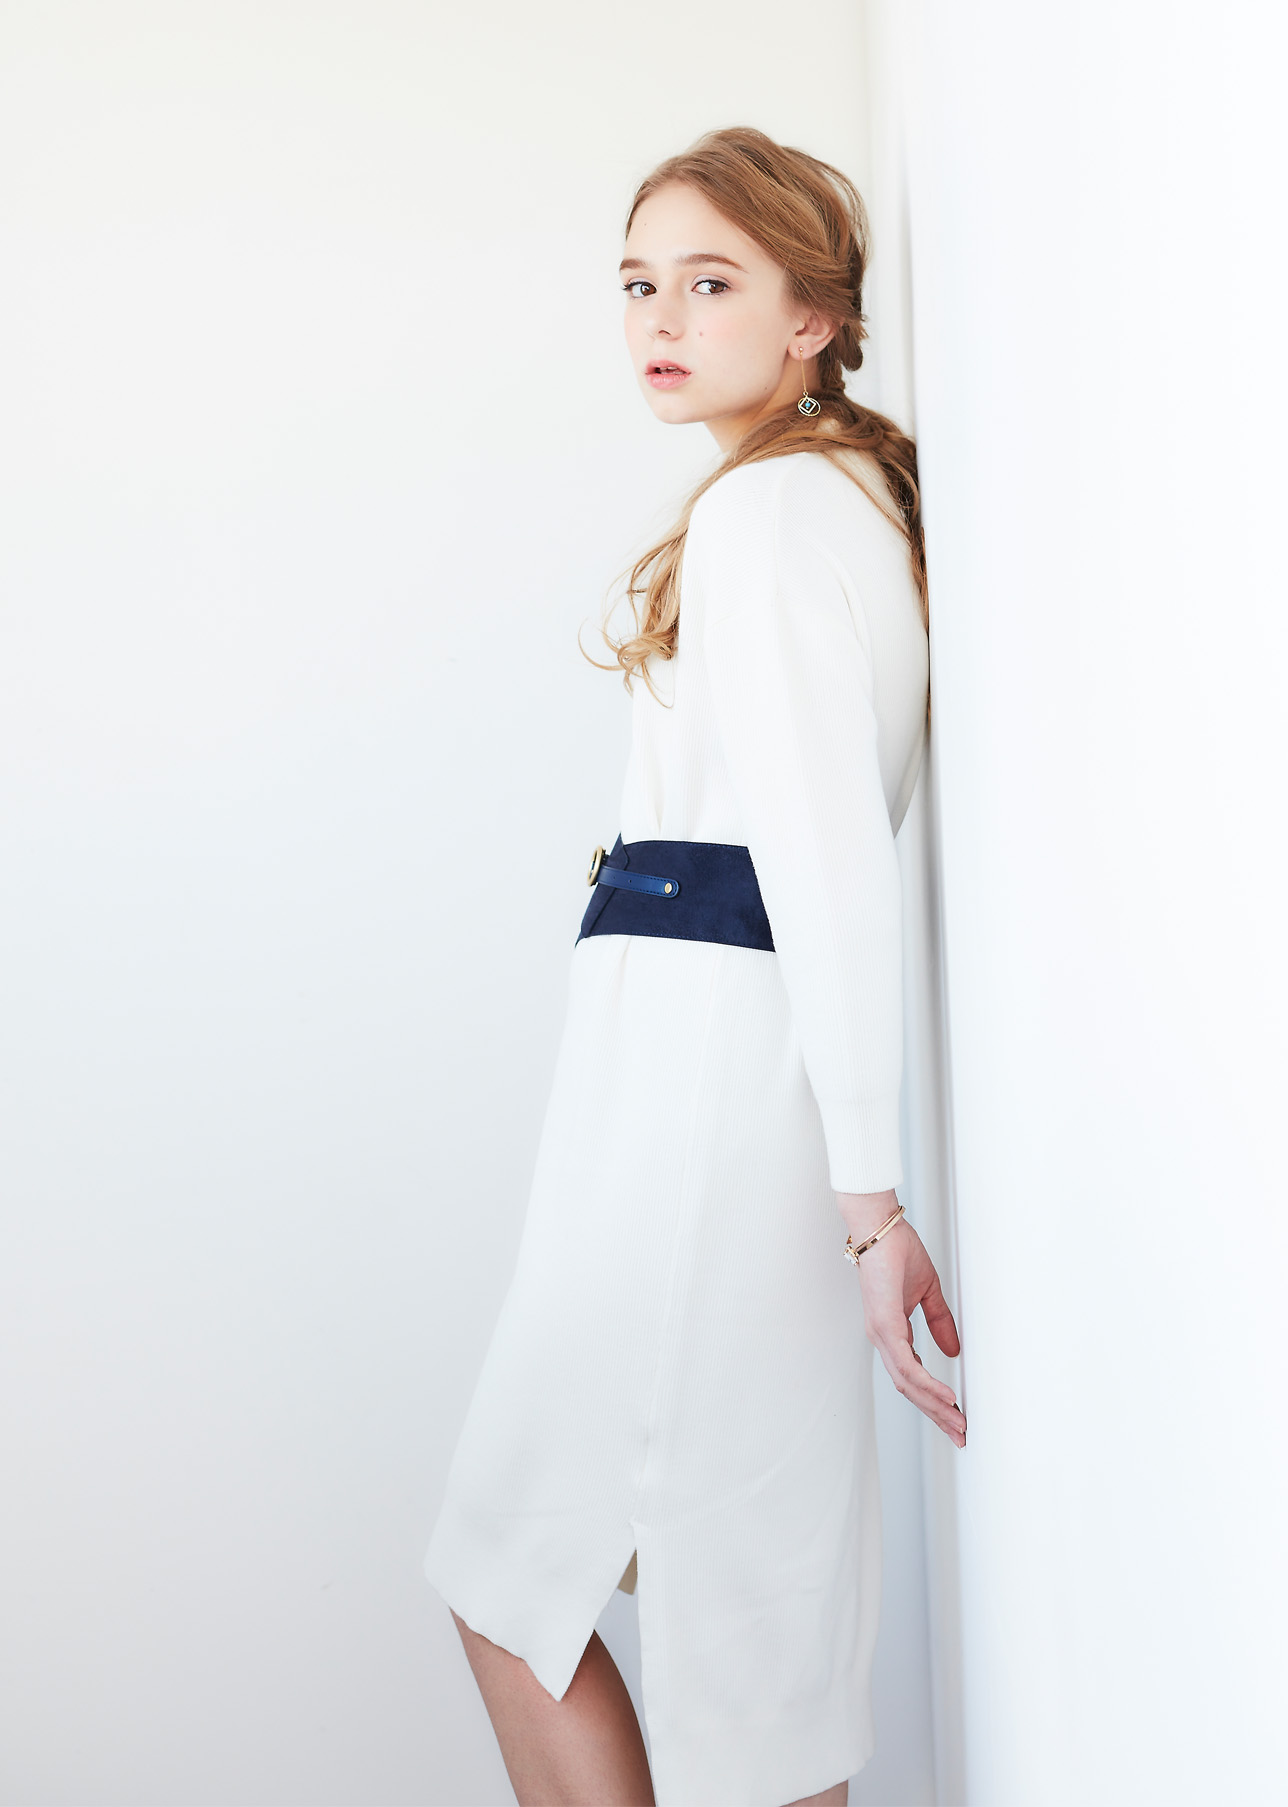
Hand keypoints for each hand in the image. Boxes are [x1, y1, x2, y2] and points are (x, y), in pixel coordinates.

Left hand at [835, 1189, 965, 1447]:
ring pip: (909, 1384)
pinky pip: (907, 1365)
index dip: (934, 1400)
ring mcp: (882, 1334)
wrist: (880, 1228)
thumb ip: (939, 1323)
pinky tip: (945, 1396)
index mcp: (892, 1333)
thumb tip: (954, 1351)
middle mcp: (883, 1339)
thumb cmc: (897, 1251)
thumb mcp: (926, 1292)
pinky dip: (927, 1383)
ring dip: (935, 1406)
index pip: (913, 1377)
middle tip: (960, 1434)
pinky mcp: (885, 1325)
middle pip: (911, 1389)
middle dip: (937, 1415)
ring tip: (958, 1421)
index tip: (955, 1416)